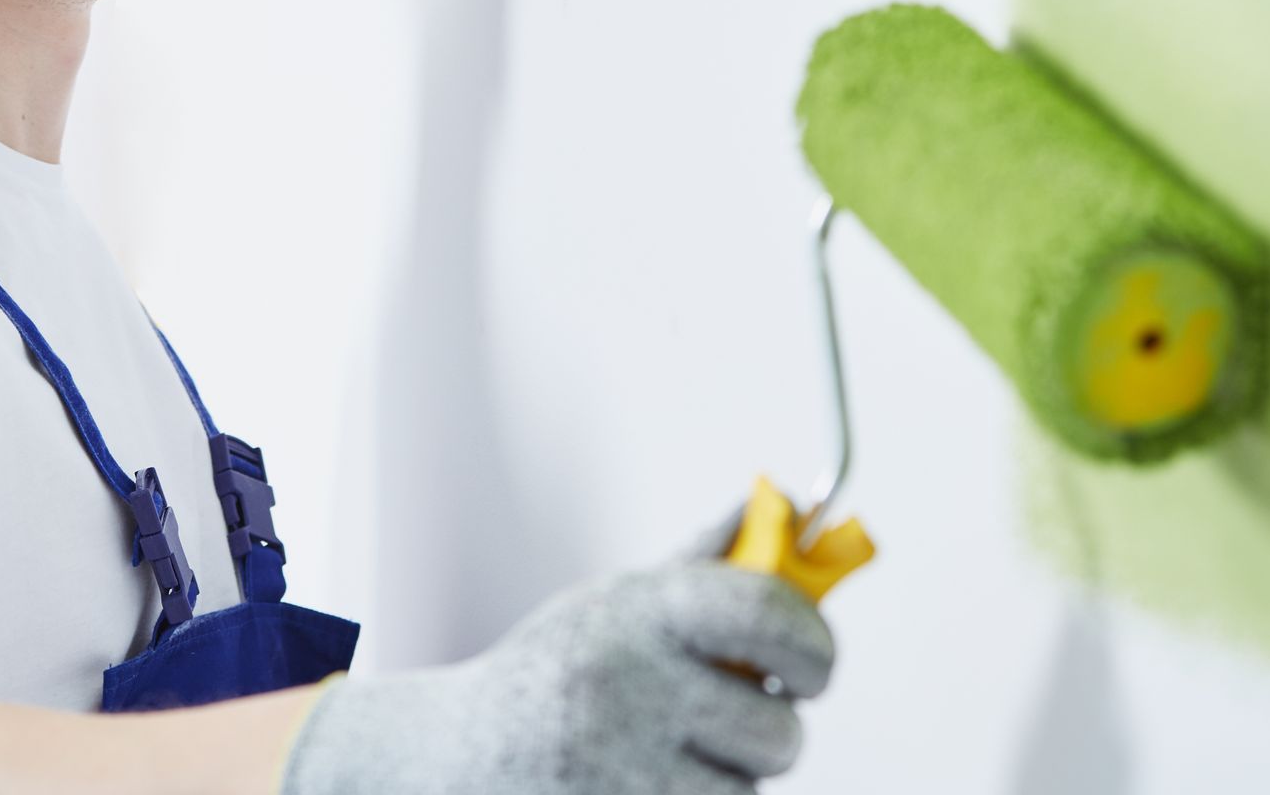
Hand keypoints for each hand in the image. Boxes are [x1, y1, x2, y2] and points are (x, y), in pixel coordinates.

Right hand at [277, 555, 834, 794]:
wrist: (455, 754)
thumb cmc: (554, 670)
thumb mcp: (616, 602)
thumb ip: (705, 562)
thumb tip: (786, 502)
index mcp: (637, 612)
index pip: (765, 610)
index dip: (814, 640)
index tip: (814, 661)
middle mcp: (629, 685)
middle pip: (778, 728)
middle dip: (777, 726)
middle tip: (753, 712)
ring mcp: (621, 767)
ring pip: (749, 788)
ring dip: (734, 773)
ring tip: (676, 748)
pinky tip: (654, 779)